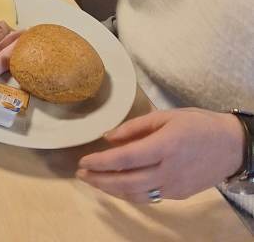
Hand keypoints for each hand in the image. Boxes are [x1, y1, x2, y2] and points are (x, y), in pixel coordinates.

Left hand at [77, 109, 245, 201]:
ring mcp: (174, 187)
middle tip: (81, 173)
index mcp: (164, 146)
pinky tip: (117, 187)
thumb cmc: (197, 124)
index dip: (101, 162)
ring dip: (111, 190)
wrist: (231, 146)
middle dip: (100, 179)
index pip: (125, 158)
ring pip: (135, 194)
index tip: (83, 160)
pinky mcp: (178, 195)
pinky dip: (128, 194)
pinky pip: (148, 197)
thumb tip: (108, 137)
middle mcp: (168, 171)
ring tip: (93, 181)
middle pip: (126, 181)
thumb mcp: (166, 116)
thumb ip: (135, 127)